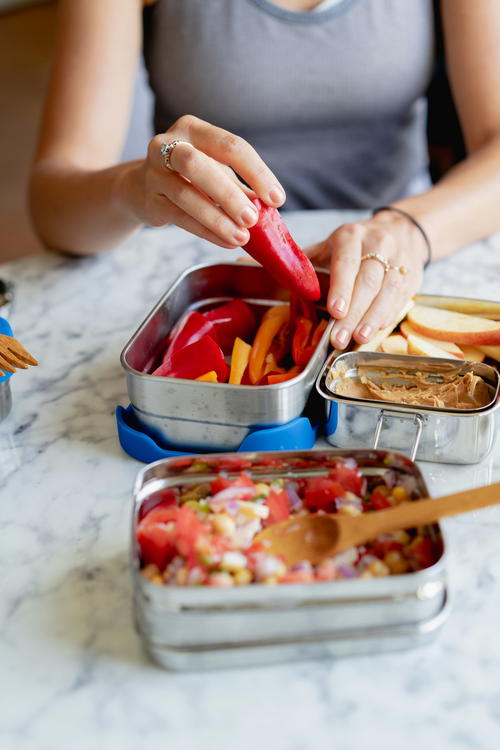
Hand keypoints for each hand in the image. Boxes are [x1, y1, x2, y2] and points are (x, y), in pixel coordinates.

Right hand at [118, 115, 285, 247]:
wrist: (140, 188)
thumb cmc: (189, 176)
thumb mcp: (216, 171)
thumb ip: (240, 185)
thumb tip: (270, 207)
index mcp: (193, 129)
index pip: (230, 146)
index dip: (256, 173)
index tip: (276, 199)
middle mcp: (168, 144)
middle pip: (198, 165)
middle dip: (229, 194)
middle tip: (252, 219)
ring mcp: (153, 172)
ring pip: (186, 196)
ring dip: (217, 219)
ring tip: (241, 237)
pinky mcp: (148, 200)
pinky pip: (178, 217)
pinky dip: (205, 232)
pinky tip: (225, 242)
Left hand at [305, 211, 427, 348]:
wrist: (400, 231)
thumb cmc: (353, 246)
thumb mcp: (328, 246)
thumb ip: (306, 263)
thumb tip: (278, 276)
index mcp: (351, 236)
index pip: (347, 262)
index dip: (341, 288)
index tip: (335, 311)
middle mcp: (378, 243)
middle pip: (368, 282)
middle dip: (353, 313)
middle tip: (339, 337)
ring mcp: (398, 259)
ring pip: (387, 292)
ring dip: (372, 319)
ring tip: (358, 338)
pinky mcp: (412, 275)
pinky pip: (400, 298)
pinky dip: (387, 316)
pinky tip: (375, 329)